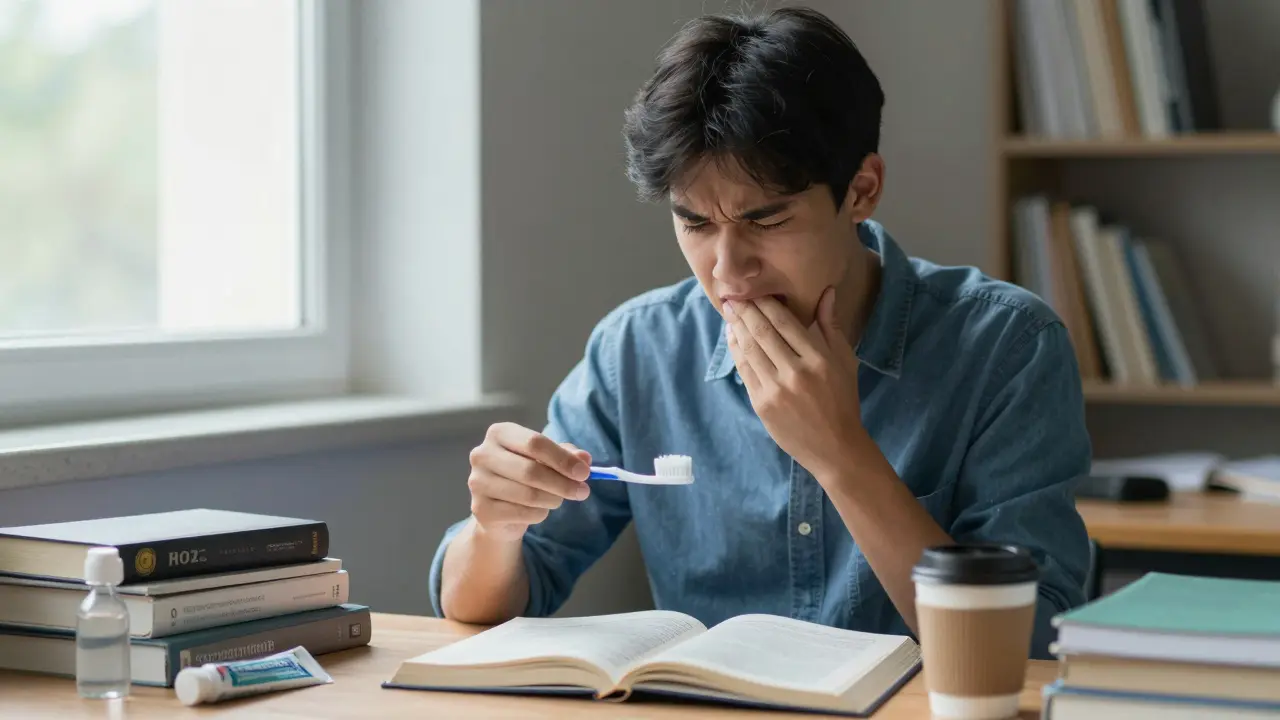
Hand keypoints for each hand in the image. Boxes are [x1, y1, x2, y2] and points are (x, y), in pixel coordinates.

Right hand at [468, 423, 591, 541]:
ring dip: (553, 500)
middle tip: (583, 492)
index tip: (584, 473)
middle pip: (531, 470)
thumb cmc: (525, 475)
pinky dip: (539, 514)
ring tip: (558, 499)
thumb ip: (567, 455)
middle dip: (563, 483)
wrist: (498, 509)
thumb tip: (584, 459)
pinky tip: (538, 510)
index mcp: (499, 433)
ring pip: (528, 495)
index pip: (535, 443)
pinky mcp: (480, 509)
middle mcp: (482, 455)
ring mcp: (478, 482)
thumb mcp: (548, 459)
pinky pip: (521, 514)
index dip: (563, 459)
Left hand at [724, 288, 866, 481]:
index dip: (765, 304)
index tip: (753, 291)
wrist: (835, 448)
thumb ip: (830, 326)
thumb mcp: (845, 361)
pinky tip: (733, 338)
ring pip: (749, 350)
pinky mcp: (762, 404)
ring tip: (730, 313)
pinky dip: (736, 351)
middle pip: (762, 332)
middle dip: (745, 311)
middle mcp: (795, 372)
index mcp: (818, 359)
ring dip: (736, 328)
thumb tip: (826, 292)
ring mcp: (775, 389)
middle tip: (732, 297)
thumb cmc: (842, 400)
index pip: (784, 322)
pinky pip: (744, 371)